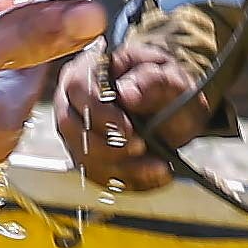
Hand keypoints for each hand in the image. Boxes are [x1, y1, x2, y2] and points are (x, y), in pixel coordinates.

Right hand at [54, 38, 207, 190]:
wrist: (176, 111)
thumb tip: (126, 92)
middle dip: (107, 146)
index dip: (100, 112)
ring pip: (82, 155)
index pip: (79, 88)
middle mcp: (74, 98)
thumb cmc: (166, 87)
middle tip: (141, 148)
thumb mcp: (169, 77)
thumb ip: (152, 80)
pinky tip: (151, 175)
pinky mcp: (84, 154)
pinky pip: (94, 174)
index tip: (128, 129)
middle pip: (71, 127)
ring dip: (120, 167)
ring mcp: (76, 129)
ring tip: (155, 165)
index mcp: (90, 67)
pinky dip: (125, 180)